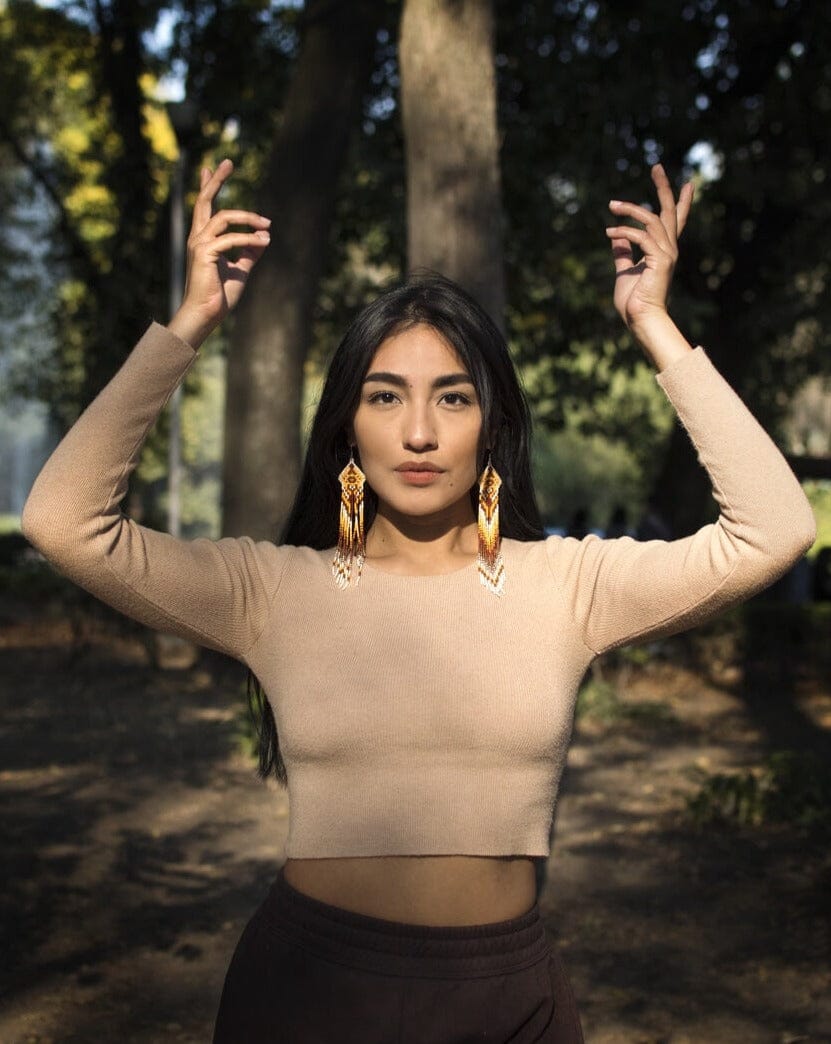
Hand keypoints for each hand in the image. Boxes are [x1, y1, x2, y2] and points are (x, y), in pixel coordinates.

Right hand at [168, 158, 270, 346]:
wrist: (206, 313)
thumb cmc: (220, 295)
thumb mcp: (240, 269)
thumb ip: (250, 252)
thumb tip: (264, 237)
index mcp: (203, 240)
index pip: (205, 208)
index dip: (208, 186)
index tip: (211, 167)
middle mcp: (198, 238)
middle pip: (205, 201)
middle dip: (217, 180)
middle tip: (229, 162)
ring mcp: (199, 244)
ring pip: (224, 217)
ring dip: (248, 218)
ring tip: (266, 224)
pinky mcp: (204, 253)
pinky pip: (230, 239)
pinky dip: (249, 238)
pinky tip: (263, 240)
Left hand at [605, 164, 693, 337]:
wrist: (640, 319)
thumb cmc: (634, 301)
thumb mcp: (624, 271)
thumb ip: (622, 252)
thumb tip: (615, 234)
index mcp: (664, 251)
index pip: (675, 221)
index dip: (680, 202)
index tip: (685, 184)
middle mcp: (670, 249)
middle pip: (670, 212)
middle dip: (663, 188)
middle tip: (656, 167)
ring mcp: (667, 254)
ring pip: (653, 219)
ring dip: (631, 210)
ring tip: (612, 206)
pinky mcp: (660, 260)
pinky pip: (642, 236)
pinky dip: (625, 231)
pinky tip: (610, 230)